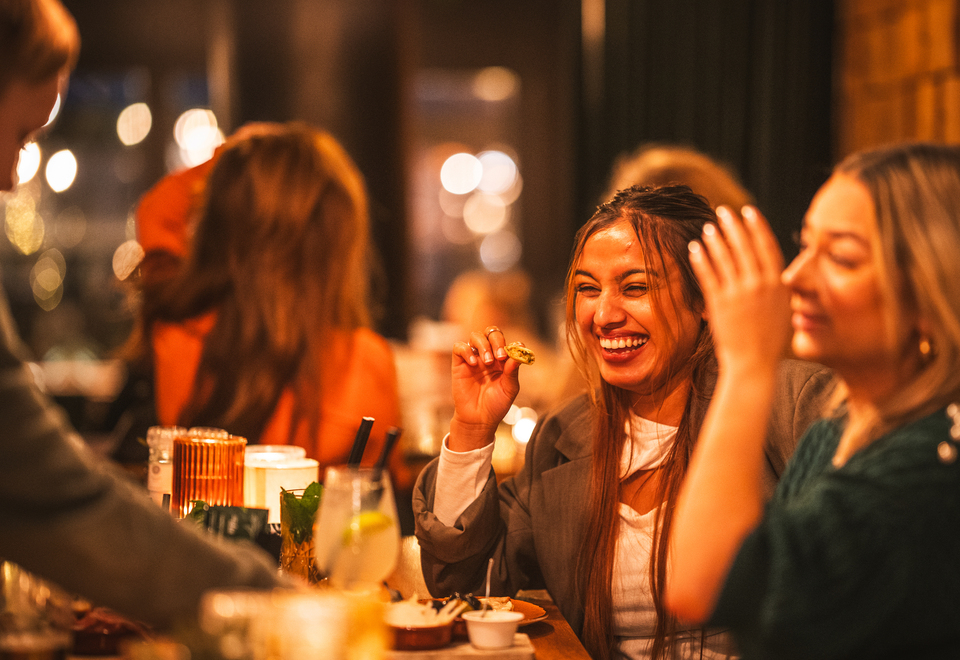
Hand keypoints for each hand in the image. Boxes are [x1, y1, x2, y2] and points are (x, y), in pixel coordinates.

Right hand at [449, 326, 522, 450]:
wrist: (478, 420)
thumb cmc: (496, 405)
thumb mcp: (509, 389)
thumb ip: (513, 372)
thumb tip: (519, 355)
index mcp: (503, 361)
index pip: (508, 342)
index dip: (512, 344)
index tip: (514, 353)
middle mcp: (489, 356)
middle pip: (492, 333)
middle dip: (497, 342)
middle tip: (499, 357)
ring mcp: (474, 358)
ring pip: (476, 336)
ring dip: (484, 345)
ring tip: (487, 362)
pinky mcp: (459, 364)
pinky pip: (459, 347)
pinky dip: (466, 351)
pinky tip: (473, 364)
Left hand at [689, 205, 791, 373]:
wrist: (754, 365)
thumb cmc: (770, 343)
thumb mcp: (784, 312)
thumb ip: (779, 290)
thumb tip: (779, 275)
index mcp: (777, 284)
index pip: (767, 246)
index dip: (757, 226)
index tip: (749, 211)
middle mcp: (758, 284)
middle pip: (744, 246)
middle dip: (733, 225)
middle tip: (723, 211)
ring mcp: (738, 293)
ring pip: (724, 258)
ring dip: (715, 239)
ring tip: (708, 226)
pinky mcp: (719, 303)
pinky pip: (708, 275)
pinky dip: (701, 259)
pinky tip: (694, 247)